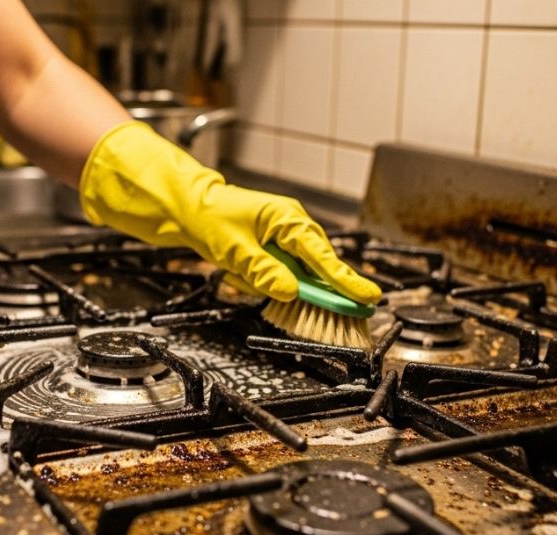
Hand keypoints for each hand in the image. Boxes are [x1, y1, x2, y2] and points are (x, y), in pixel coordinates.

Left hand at [79, 121, 380, 304]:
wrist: (188, 208)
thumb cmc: (209, 218)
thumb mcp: (232, 249)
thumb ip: (262, 272)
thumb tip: (289, 290)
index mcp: (287, 218)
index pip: (323, 256)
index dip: (346, 281)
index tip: (367, 299)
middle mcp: (292, 226)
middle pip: (316, 268)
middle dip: (308, 289)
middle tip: (313, 304)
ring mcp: (286, 238)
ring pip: (297, 276)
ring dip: (273, 284)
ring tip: (239, 270)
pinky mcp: (275, 250)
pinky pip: (281, 276)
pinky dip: (263, 281)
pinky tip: (240, 271)